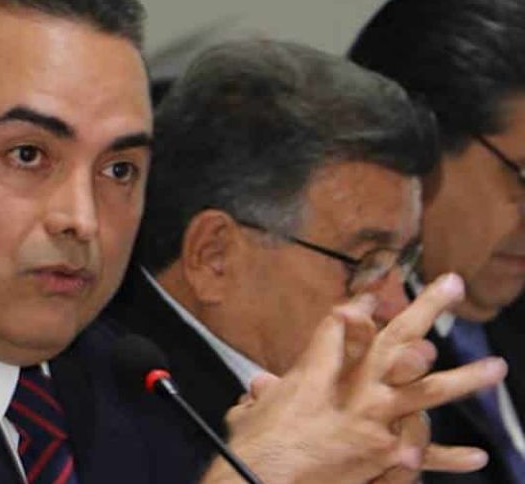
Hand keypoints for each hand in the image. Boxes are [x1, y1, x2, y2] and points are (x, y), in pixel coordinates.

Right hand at [201, 274, 501, 483]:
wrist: (263, 476)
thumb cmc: (254, 444)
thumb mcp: (254, 407)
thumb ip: (264, 394)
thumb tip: (260, 387)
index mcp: (317, 368)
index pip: (343, 326)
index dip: (359, 311)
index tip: (373, 299)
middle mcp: (352, 385)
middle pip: (395, 338)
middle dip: (424, 310)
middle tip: (451, 285)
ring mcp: (373, 418)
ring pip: (427, 390)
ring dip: (464, 378)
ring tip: (496, 368)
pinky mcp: (385, 453)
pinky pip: (424, 453)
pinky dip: (449, 457)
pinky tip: (476, 456)